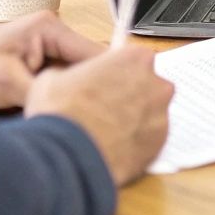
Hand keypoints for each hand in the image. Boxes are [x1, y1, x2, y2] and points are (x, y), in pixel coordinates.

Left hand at [0, 10, 105, 108]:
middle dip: (89, 90)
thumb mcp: (5, 82)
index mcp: (50, 28)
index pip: (96, 53)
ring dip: (74, 96)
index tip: (111, 106)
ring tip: (68, 116)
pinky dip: (61, 97)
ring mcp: (51, 48)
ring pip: (78, 77)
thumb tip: (74, 105)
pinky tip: (55, 111)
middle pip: (90, 66)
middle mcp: (56, 33)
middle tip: (89, 118)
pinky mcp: (44, 62)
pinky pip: (64, 81)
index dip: (106, 79)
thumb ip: (43, 90)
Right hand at [26, 45, 174, 185]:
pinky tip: (113, 147)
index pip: (133, 59)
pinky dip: (135, 142)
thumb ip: (73, 72)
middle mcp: (156, 83)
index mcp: (135, 58)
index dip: (117, 72)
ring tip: (107, 132)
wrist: (65, 156)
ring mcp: (161, 115)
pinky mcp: (160, 144)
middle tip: (105, 109)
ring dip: (134, 119)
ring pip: (150, 113)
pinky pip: (149, 138)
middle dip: (130, 95)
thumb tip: (71, 79)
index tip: (106, 83)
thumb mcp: (53, 77)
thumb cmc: (60, 112)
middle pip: (146, 85)